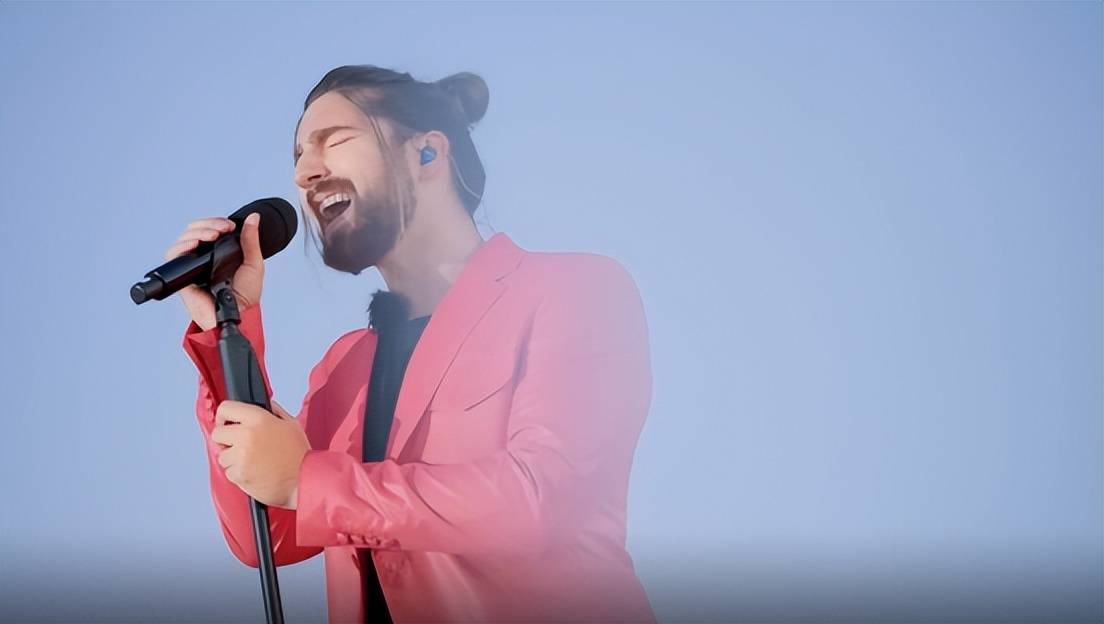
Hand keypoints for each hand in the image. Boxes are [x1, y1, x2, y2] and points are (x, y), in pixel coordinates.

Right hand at [162, 212, 265, 330]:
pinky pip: (174, 257)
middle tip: (223, 229)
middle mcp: (202, 258)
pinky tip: (194, 244)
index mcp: (217, 253)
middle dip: (207, 225)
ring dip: (196, 232)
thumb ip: (251, 241)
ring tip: (212, 235)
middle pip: (193, 231)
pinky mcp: (183, 277)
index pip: (208, 229)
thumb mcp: (253, 263)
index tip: (230, 226)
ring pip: (183, 240)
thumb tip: (254, 218)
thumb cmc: (246, 295)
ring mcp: (192, 266)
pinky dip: (181, 247)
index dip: (215, 223)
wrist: (239, 315)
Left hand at [212, 399, 310, 508]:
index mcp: (259, 419)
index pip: (225, 408)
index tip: (227, 423)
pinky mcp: (239, 475)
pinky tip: (254, 471)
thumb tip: (262, 404)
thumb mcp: (291, 424)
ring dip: (233, 459)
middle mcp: (247, 435)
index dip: (224, 416)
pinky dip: (238, 473)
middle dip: (226, 439)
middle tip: (239, 445)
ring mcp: (241, 456)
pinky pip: (228, 472)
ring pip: (222, 455)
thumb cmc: (299, 454)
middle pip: (217, 433)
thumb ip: (273, 411)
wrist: (303, 481)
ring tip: (253, 461)